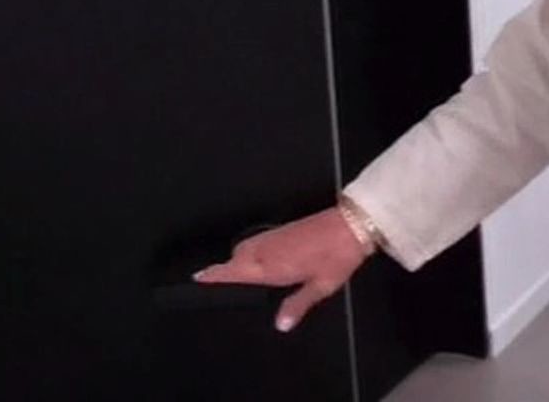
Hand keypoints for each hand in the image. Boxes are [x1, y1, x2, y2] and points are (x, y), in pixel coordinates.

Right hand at [193, 206, 371, 331]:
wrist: (353, 224)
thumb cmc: (337, 255)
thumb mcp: (320, 286)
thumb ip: (297, 305)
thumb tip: (279, 324)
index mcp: (271, 265)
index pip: (233, 271)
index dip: (213, 276)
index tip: (195, 280)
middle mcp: (267, 249)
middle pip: (234, 260)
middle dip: (223, 271)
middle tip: (212, 285)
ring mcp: (274, 237)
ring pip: (244, 249)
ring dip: (236, 260)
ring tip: (232, 277)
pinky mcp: (282, 231)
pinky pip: (257, 243)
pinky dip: (250, 252)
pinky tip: (259, 263)